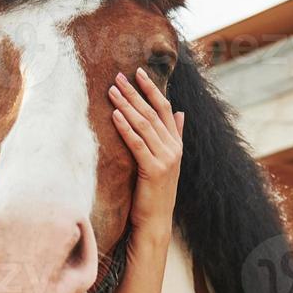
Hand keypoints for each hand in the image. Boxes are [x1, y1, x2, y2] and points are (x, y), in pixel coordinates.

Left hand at [110, 67, 183, 235]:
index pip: (165, 108)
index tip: (138, 72)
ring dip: (127, 106)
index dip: (152, 89)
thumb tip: (181, 112)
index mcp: (176, 143)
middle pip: (152, 113)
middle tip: (118, 76)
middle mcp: (173, 148)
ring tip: (112, 91)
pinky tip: (114, 115)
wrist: (156, 221)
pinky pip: (136, 144)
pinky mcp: (153, 170)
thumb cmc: (155, 191)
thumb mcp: (166, 160)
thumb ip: (175, 135)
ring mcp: (165, 159)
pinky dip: (125, 128)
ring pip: (144, 125)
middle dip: (135, 93)